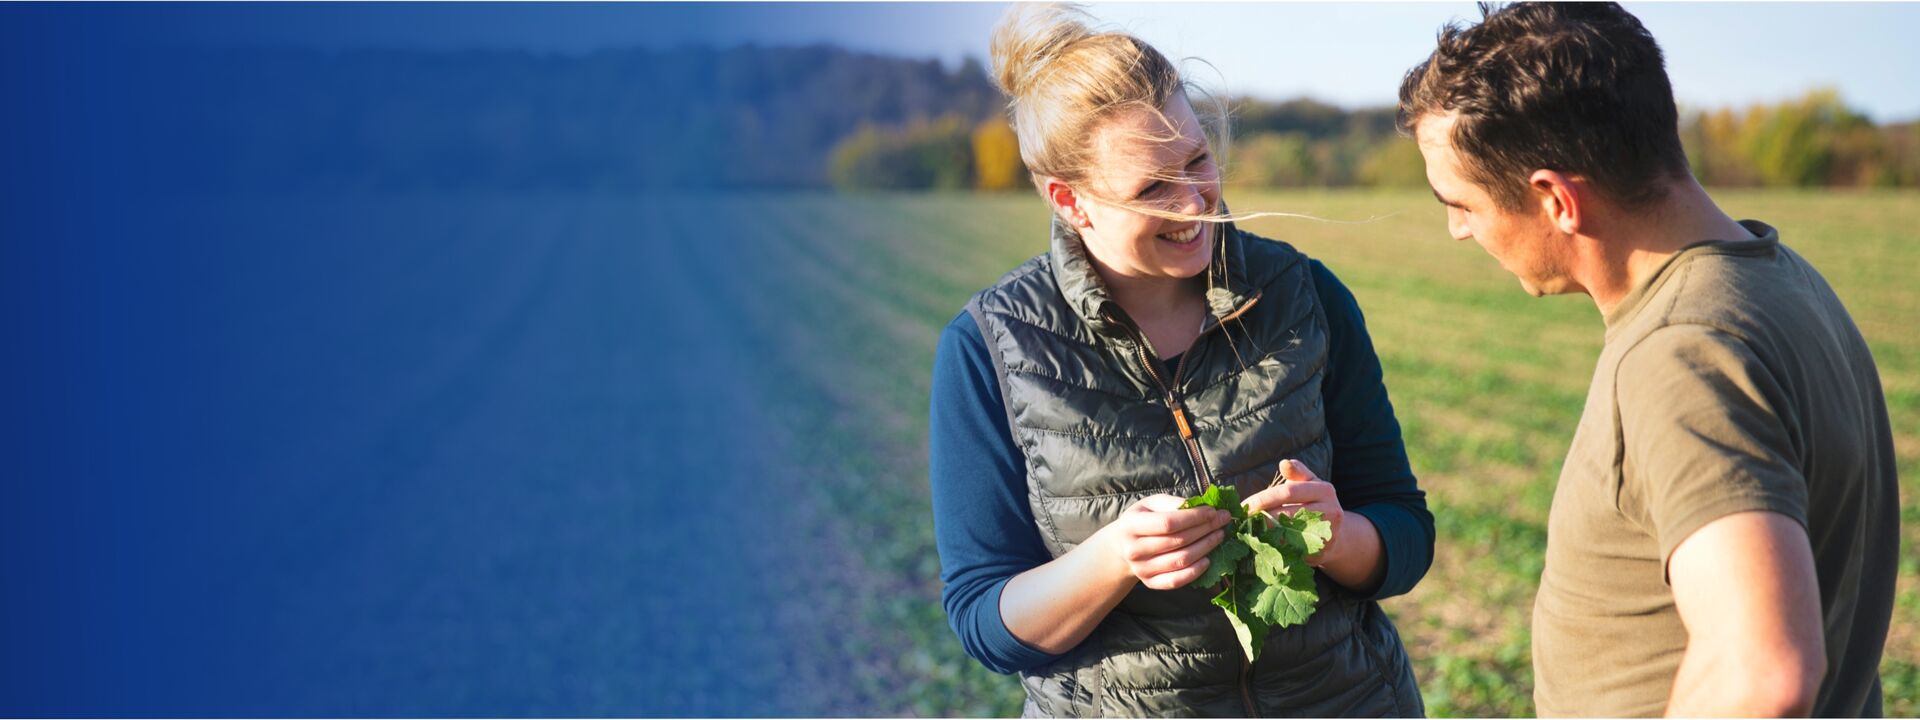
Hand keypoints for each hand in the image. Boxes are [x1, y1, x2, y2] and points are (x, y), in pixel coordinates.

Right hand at [1102, 494, 1233, 589]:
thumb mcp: (1152, 504)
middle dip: (1206, 529)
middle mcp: (1133, 550)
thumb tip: (1202, 506)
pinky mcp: (1150, 583)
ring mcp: (1141, 569)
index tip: (1213, 511)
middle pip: (1178, 541)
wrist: (1122, 546)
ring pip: (1181, 560)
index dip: (1194, 517)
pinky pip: (1176, 581)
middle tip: (1223, 521)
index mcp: (1131, 526)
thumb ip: (1173, 503)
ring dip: (1205, 548)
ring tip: (1219, 536)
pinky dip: (1195, 572)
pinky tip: (1208, 560)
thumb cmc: (1143, 519)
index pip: (1168, 523)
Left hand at [1243, 459, 1344, 566]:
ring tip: (1246, 532)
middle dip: (1260, 517)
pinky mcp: (1321, 553)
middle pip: (1286, 514)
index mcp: (1325, 490)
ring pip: (1287, 535)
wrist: (1335, 534)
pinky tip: (1259, 545)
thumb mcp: (1309, 483)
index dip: (1263, 498)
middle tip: (1241, 521)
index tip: (1244, 505)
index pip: (1288, 492)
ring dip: (1263, 534)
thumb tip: (1283, 463)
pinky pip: (1291, 551)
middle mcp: (1331, 511)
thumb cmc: (1314, 503)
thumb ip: (1296, 472)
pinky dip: (1273, 548)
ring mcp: (1327, 534)